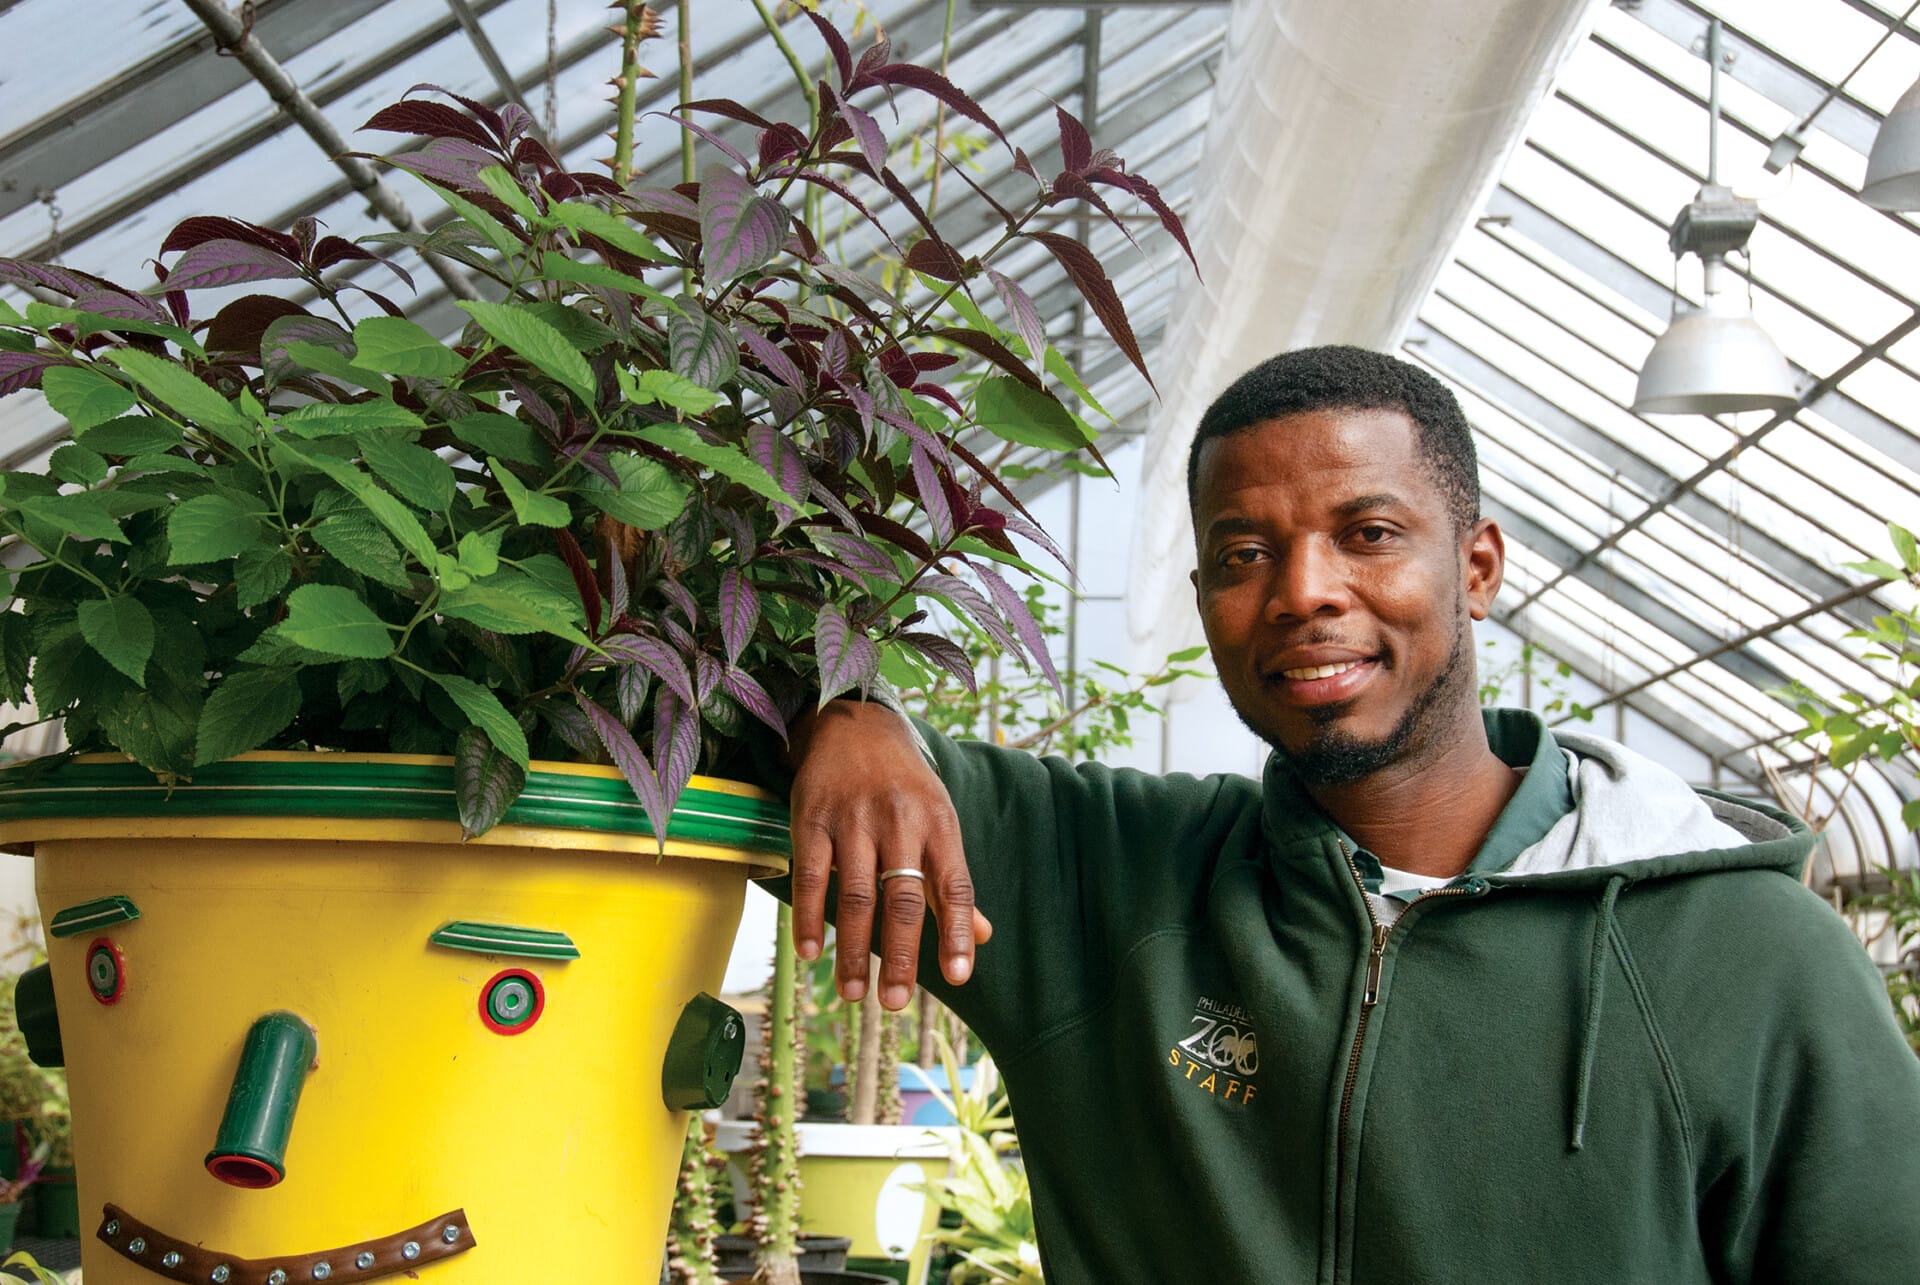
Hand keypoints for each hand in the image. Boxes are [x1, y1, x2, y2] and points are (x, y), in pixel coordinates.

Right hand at [787, 699, 991, 1009]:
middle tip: (896, 1003)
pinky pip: (811, 874)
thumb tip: (982, 937)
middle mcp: (900, 821)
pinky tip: (810, 952)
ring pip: (856, 894)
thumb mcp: (939, 822)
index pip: (954, 885)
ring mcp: (854, 819)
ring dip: (853, 949)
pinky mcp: (812, 817)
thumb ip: (952, 882)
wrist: (854, 724)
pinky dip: (809, 916)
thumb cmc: (905, 786)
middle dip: (901, 955)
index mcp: (939, 824)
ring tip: (852, 993)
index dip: (957, 931)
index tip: (960, 976)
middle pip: (902, 898)